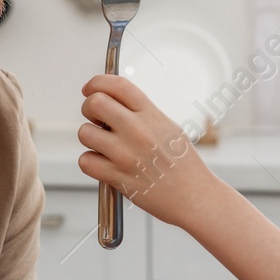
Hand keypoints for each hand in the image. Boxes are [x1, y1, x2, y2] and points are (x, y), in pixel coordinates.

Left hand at [77, 75, 215, 226]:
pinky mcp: (117, 177)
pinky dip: (91, 162)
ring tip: (105, 146)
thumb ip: (142, 113)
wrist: (194, 196)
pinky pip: (86, 161)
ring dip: (90, 138)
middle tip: (97, 119)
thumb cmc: (183, 164)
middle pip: (95, 103)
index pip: (117, 85)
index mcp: (151, 115)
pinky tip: (104, 164)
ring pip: (85, 133)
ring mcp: (126, 154)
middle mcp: (138, 131)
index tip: (90, 89)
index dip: (97, 82)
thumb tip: (113, 101)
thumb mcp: (169, 127)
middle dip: (89, 108)